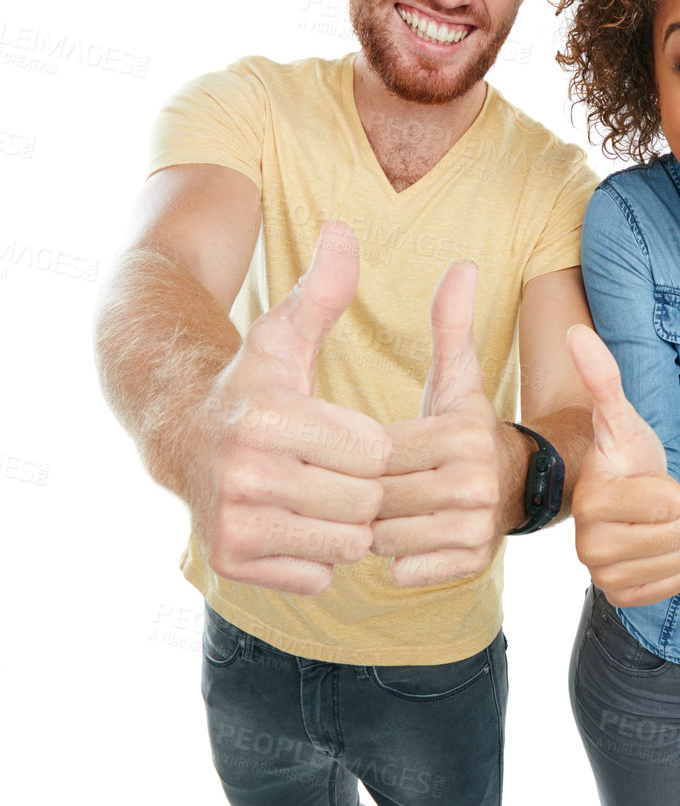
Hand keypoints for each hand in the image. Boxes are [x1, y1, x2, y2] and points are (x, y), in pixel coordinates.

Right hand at [193, 221, 389, 594]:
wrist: (179, 437)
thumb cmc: (249, 385)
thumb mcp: (281, 334)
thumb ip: (322, 290)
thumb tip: (344, 230)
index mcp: (267, 416)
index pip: (374, 451)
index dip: (372, 445)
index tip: (348, 434)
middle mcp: (244, 472)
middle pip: (363, 500)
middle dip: (363, 488)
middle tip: (337, 471)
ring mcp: (233, 522)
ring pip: (346, 543)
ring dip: (346, 525)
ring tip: (321, 496)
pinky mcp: (230, 560)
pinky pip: (319, 575)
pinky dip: (319, 558)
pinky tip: (297, 524)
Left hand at [372, 260, 513, 587]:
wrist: (516, 486)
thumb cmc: (466, 429)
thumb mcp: (458, 378)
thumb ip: (451, 325)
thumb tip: (463, 265)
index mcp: (462, 434)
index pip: (379, 451)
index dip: (361, 453)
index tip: (364, 450)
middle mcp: (473, 482)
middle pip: (379, 495)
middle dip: (364, 493)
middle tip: (367, 484)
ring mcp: (475, 527)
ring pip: (386, 536)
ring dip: (374, 527)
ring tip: (383, 509)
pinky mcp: (471, 563)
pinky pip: (405, 568)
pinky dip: (394, 559)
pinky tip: (400, 537)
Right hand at [567, 324, 679, 607]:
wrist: (616, 493)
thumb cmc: (624, 454)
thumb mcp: (620, 416)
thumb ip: (602, 377)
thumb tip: (577, 333)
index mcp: (591, 500)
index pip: (671, 502)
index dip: (672, 487)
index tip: (646, 479)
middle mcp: (588, 544)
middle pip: (678, 535)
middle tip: (654, 504)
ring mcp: (601, 574)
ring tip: (656, 524)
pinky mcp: (617, 596)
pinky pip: (671, 589)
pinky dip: (676, 570)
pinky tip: (658, 550)